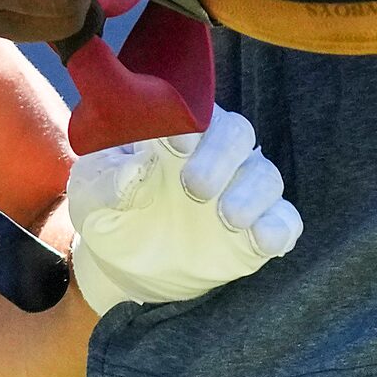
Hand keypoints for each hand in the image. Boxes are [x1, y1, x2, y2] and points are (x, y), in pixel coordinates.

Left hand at [67, 107, 300, 315]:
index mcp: (176, 131)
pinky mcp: (255, 233)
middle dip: (220, 157)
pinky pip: (284, 221)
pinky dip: (279, 228)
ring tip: (228, 217)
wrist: (122, 263)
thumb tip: (135, 166)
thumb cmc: (109, 209)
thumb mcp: (92, 194)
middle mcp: (215, 154)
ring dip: (251, 193)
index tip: (174, 146)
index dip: (189, 125)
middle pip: (237, 134)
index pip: (193, 113)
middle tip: (195, 188)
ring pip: (265, 175)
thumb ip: (109, 179)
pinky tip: (264, 240)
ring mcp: (239, 192)